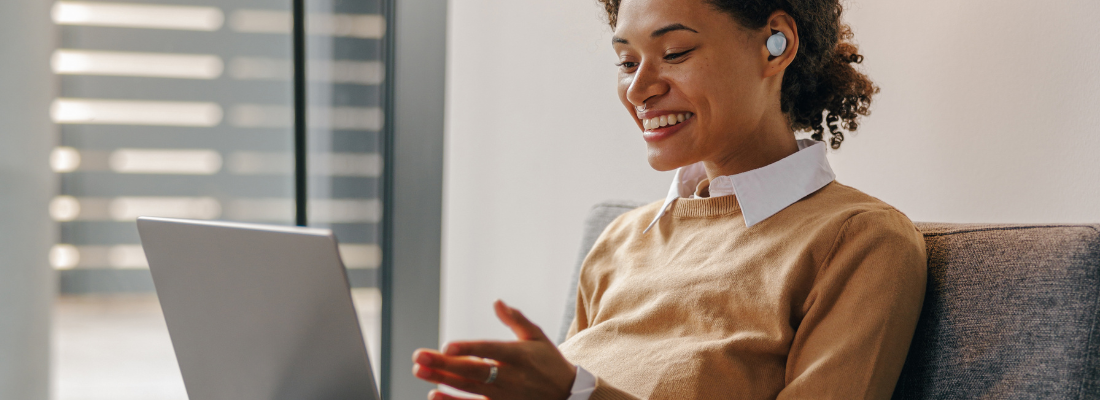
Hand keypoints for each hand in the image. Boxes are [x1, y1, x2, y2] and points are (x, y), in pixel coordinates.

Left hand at [412, 300, 577, 399]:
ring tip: (419, 371)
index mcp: (519, 355)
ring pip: (468, 389)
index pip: (489, 350)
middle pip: (472, 371)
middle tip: (419, 357)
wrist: (567, 396)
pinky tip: (434, 394)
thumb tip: (496, 302)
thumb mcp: (537, 336)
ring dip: (442, 380)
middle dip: (444, 365)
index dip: (468, 349)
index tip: (446, 346)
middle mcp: (510, 377)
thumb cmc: (549, 362)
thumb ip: (516, 319)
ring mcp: (504, 397)